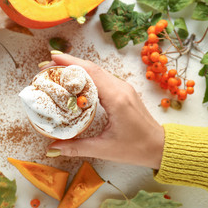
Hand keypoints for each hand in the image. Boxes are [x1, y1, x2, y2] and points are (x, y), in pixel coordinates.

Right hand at [42, 53, 164, 168]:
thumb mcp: (105, 150)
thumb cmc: (137, 148)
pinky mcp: (123, 92)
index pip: (90, 72)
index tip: (51, 58)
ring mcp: (123, 88)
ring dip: (77, 68)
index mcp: (116, 98)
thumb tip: (52, 148)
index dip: (69, 63)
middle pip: (92, 67)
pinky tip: (75, 81)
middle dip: (68, 63)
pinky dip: (86, 75)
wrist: (160, 147)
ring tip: (57, 71)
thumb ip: (77, 147)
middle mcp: (121, 88)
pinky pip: (102, 78)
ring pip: (97, 71)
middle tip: (47, 65)